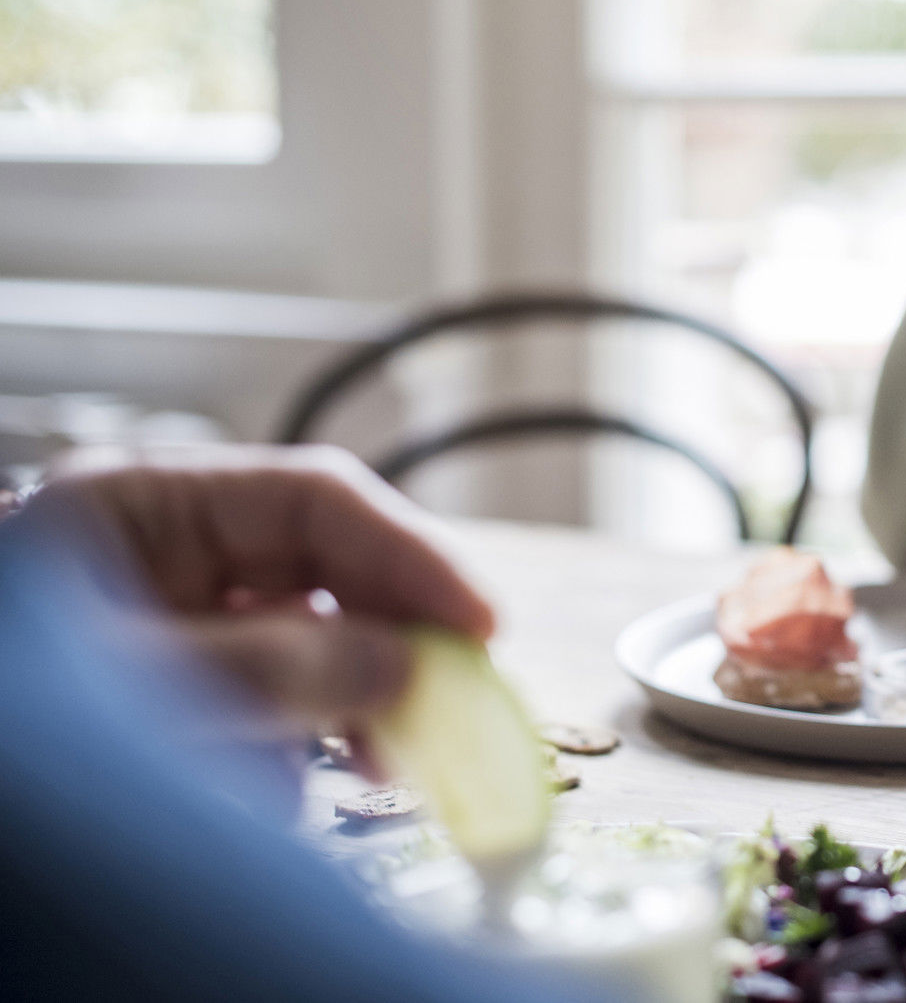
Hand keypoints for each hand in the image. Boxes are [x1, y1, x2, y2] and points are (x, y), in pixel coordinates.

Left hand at [27, 447, 492, 741]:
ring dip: (347, 696)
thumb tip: (404, 664)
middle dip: (392, 634)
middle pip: (322, 563)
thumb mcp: (138, 688)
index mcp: (141, 505)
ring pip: (301, 633)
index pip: (318, 500)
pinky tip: (290, 778)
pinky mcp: (164, 680)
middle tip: (456, 700)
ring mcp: (162, 612)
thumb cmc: (10, 717)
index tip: (484, 626)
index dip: (414, 557)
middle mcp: (159, 546)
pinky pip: (261, 691)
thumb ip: (274, 672)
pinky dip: (289, 738)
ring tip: (383, 760)